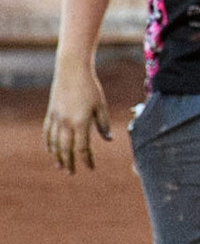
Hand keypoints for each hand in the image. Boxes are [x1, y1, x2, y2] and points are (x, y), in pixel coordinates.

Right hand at [43, 59, 110, 173]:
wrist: (72, 70)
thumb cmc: (91, 87)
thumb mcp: (101, 106)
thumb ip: (103, 124)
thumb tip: (108, 140)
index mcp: (81, 122)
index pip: (83, 147)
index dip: (86, 160)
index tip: (90, 168)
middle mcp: (66, 122)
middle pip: (66, 148)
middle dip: (69, 162)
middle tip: (70, 173)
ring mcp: (56, 117)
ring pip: (54, 142)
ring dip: (56, 155)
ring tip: (59, 165)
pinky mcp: (50, 112)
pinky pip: (47, 131)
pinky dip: (48, 142)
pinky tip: (49, 149)